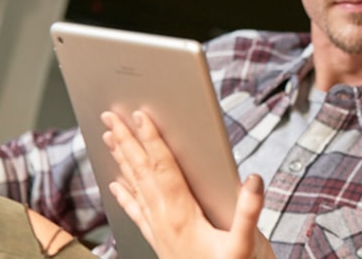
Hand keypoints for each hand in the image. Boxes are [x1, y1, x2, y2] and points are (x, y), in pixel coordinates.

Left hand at [102, 111, 274, 258]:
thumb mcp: (246, 246)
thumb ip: (249, 212)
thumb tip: (251, 179)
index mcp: (182, 216)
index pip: (163, 169)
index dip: (152, 141)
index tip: (141, 116)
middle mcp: (164, 221)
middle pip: (141, 172)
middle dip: (127, 141)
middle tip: (111, 115)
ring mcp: (159, 231)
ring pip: (135, 187)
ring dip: (122, 160)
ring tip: (110, 136)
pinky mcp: (160, 240)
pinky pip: (136, 211)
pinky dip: (125, 193)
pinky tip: (116, 184)